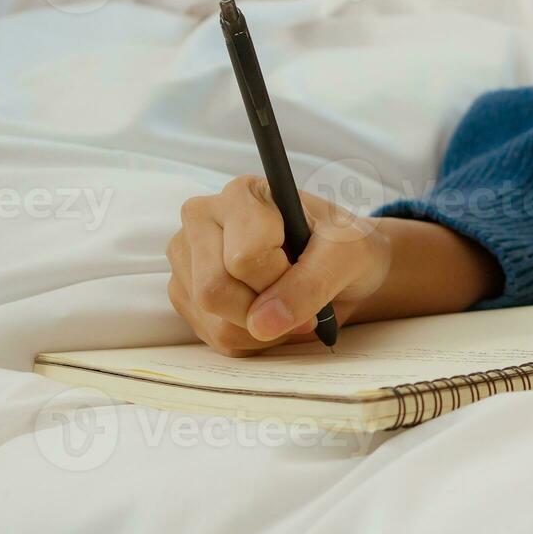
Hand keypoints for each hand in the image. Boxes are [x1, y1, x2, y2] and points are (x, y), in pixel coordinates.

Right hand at [167, 175, 390, 355]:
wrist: (340, 263)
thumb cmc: (344, 247)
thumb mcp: (347, 254)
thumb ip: (311, 282)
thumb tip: (263, 323)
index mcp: (242, 195)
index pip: (244, 258)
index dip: (282, 279)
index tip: (308, 270)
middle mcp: (203, 218)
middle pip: (214, 290)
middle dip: (266, 309)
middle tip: (301, 299)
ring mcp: (187, 257)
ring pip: (213, 318)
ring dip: (263, 328)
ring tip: (288, 304)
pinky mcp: (185, 292)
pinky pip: (213, 336)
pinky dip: (251, 338)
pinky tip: (270, 313)